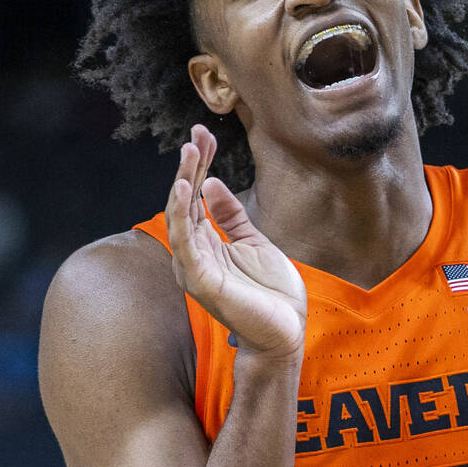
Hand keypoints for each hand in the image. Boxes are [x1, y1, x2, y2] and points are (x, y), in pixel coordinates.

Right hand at [165, 125, 306, 360]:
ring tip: (189, 152)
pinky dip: (181, 213)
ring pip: (180, 216)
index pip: (195, 196)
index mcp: (206, 243)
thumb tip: (211, 184)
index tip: (204, 135)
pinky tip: (183, 187)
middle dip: (190, 166)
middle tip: (197, 135)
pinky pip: (185, 242)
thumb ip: (230, 216)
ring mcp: (194, 267)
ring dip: (183, 181)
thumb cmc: (271, 295)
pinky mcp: (200, 280)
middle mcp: (194, 253)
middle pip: (184, 201)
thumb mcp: (254, 242)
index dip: (199, 164)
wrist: (287, 331)